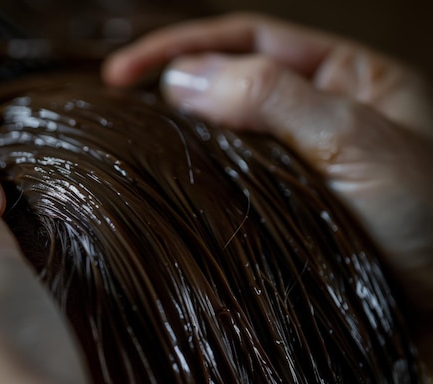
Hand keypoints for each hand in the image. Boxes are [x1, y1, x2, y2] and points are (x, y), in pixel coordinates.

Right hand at [103, 13, 432, 320]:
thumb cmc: (431, 213)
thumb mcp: (355, 139)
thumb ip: (273, 99)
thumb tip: (182, 79)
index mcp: (340, 76)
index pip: (247, 39)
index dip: (181, 47)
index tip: (121, 74)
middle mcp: (312, 112)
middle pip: (226, 83)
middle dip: (169, 88)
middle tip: (113, 108)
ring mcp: (293, 162)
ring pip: (222, 136)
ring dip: (176, 137)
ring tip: (127, 144)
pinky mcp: (280, 209)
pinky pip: (228, 185)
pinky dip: (194, 182)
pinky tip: (166, 187)